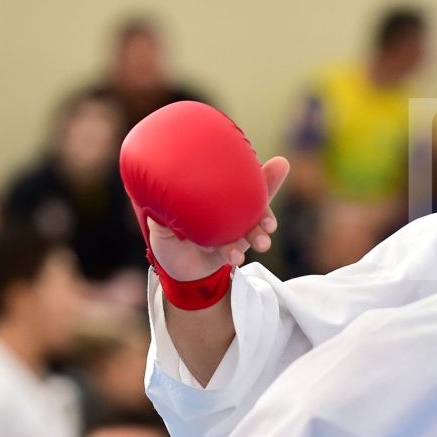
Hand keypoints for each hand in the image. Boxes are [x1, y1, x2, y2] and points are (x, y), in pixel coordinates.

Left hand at [147, 155, 289, 279]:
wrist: (176, 271)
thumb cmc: (169, 241)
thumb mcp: (160, 226)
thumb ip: (161, 215)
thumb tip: (156, 202)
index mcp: (218, 197)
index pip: (243, 179)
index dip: (263, 175)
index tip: (280, 166)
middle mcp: (230, 212)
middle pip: (257, 203)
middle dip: (268, 207)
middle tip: (270, 220)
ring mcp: (233, 232)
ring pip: (254, 229)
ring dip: (260, 234)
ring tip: (263, 242)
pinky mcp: (231, 252)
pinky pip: (239, 250)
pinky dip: (238, 253)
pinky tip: (236, 256)